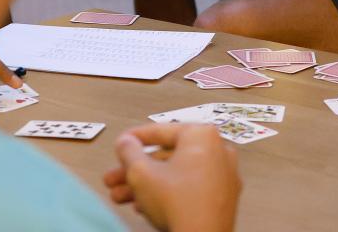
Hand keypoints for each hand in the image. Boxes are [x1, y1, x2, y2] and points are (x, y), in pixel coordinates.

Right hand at [103, 123, 239, 231]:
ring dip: (146, 184)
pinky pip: (190, 188)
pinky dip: (167, 193)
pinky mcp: (224, 198)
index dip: (134, 138)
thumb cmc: (175, 203)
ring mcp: (224, 176)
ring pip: (176, 175)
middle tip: (114, 178)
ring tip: (120, 197)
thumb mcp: (140, 172)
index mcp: (202, 135)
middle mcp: (218, 150)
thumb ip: (128, 151)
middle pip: (167, 157)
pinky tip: (143, 207)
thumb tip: (126, 141)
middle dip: (135, 170)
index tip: (121, 143)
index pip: (161, 131)